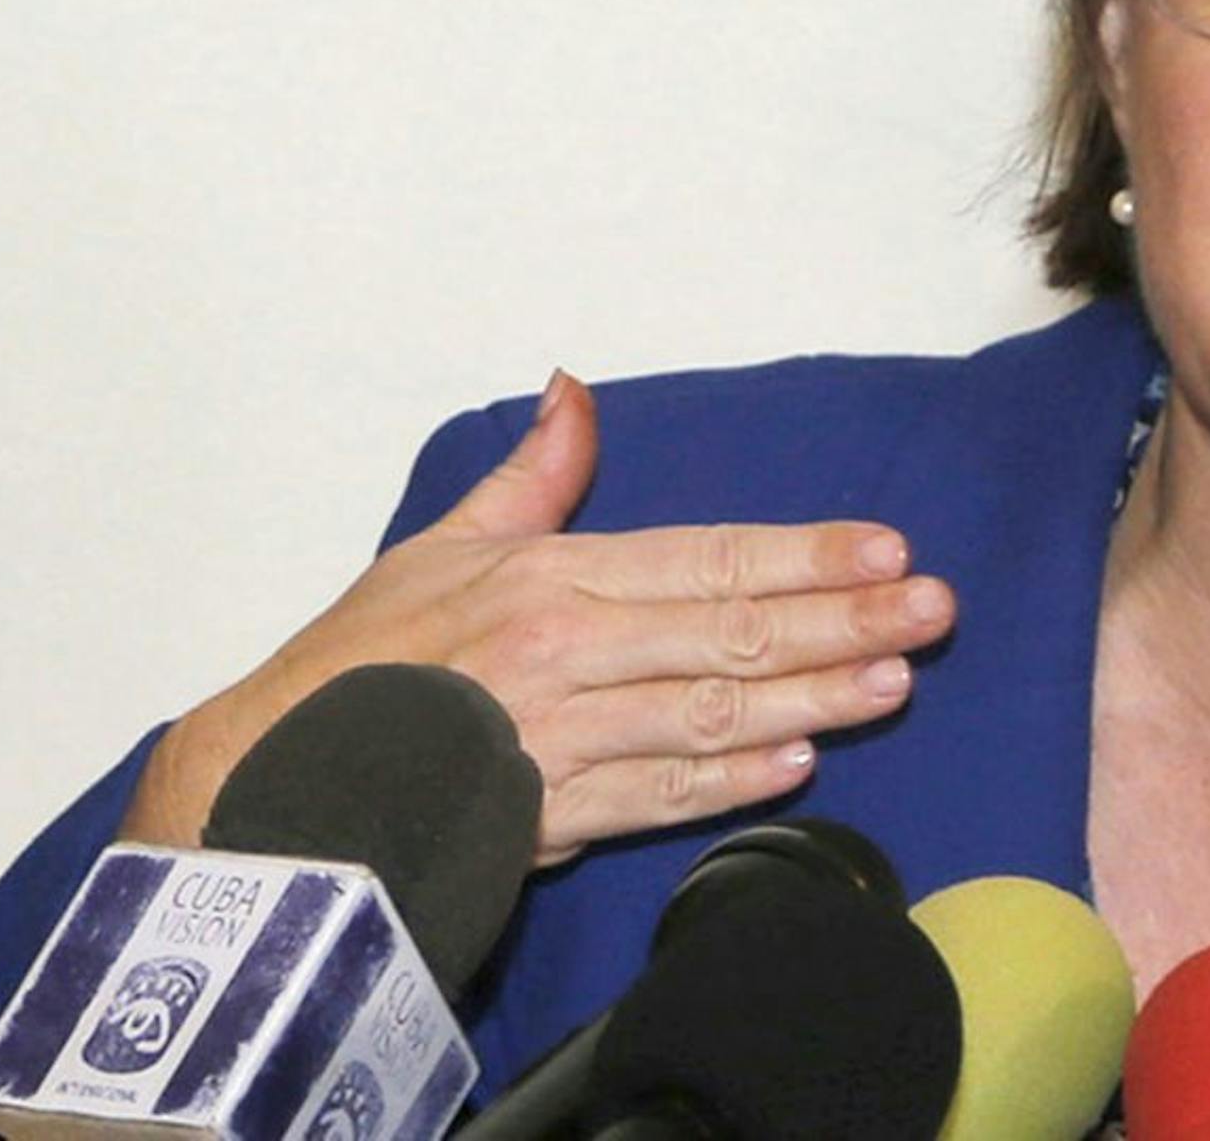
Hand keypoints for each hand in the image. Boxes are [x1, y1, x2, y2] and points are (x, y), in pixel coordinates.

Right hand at [120, 371, 956, 866]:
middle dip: (844, 620)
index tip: (884, 547)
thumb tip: (573, 388)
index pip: (707, 557)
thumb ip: (533, 476)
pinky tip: (801, 767)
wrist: (276, 777)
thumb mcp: (444, 544)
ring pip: (714, 715)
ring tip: (896, 683)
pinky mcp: (552, 820)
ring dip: (814, 698)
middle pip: (732, 633)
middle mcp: (570, 655)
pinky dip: (733, 784)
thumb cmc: (367, 655)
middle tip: (933, 609)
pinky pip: (662, 799)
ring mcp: (564, 742)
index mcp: (553, 579)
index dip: (803, 554)